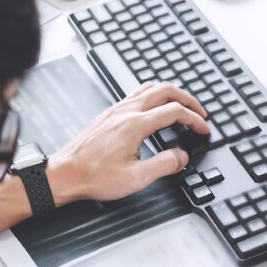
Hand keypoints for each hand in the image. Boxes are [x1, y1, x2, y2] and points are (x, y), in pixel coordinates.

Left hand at [45, 82, 208, 203]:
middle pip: (165, 90)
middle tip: (199, 111)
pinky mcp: (108, 114)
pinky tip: (154, 109)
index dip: (194, 119)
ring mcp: (116, 110)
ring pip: (149, 87)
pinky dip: (153, 95)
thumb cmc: (93, 177)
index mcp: (135, 124)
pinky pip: (136, 93)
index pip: (174, 111)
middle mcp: (126, 111)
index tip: (203, 129)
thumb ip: (165, 164)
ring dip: (170, 93)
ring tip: (181, 105)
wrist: (64, 174)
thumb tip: (182, 156)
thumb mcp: (136, 179)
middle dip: (187, 98)